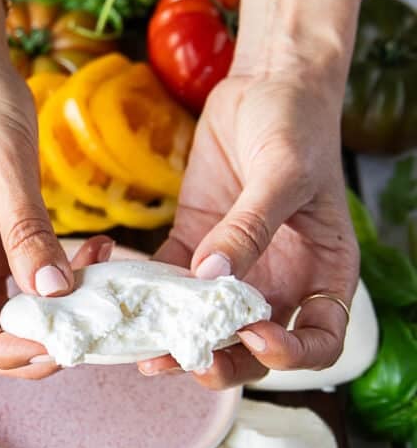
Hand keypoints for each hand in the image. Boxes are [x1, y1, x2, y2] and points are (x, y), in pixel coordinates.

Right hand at [0, 28, 109, 378]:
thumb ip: (26, 232)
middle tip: (77, 340)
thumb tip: (56, 294)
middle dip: (24, 346)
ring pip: (4, 313)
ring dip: (49, 317)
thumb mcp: (3, 168)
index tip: (44, 346)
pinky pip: (27, 281)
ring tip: (95, 299)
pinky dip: (60, 282)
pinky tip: (94, 257)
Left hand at [141, 70, 359, 386]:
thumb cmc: (296, 125)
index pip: (318, 339)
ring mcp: (234, 267)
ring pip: (208, 324)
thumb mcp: (282, 174)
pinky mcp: (194, 245)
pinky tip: (126, 303)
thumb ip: (250, 227)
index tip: (256, 336)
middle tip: (191, 359)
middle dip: (226, 362)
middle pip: (256, 347)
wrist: (265, 85)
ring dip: (181, 342)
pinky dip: (150, 298)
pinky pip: (170, 284)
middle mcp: (279, 280)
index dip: (291, 354)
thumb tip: (211, 276)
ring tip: (149, 354)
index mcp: (321, 272)